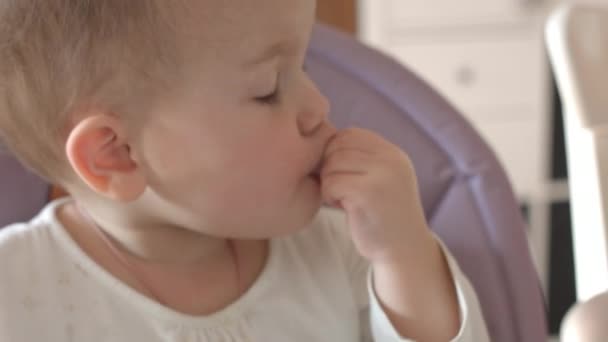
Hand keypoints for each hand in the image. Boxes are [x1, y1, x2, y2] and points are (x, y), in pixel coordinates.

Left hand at [320, 127, 460, 339]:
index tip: (339, 174)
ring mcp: (382, 174)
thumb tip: (321, 141)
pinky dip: (329, 195)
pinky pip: (332, 182)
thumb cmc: (384, 216)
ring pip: (332, 163)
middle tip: (338, 188)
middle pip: (338, 146)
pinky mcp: (369, 192)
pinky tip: (342, 206)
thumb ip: (362, 159)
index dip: (335, 152)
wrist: (404, 250)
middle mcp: (391, 159)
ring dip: (328, 181)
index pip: (350, 133)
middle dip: (329, 166)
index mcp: (392, 153)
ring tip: (341, 197)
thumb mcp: (381, 178)